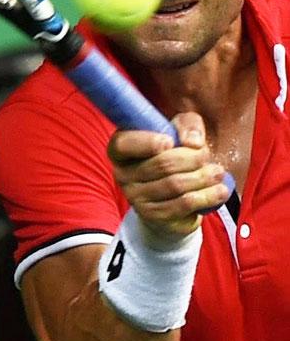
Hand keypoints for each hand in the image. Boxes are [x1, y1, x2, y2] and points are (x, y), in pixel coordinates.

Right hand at [107, 112, 230, 241]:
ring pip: (175, 185)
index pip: (124, 144)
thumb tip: (193, 143)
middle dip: (192, 158)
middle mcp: (122, 173)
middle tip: (207, 156)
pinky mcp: (152, 216)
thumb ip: (187, 124)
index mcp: (120, 148)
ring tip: (218, 173)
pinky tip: (219, 191)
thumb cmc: (173, 154)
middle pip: (161, 164)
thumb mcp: (179, 130)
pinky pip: (182, 204)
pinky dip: (205, 196)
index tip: (170, 142)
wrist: (173, 195)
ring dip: (203, 177)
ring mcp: (135, 197)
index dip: (147, 142)